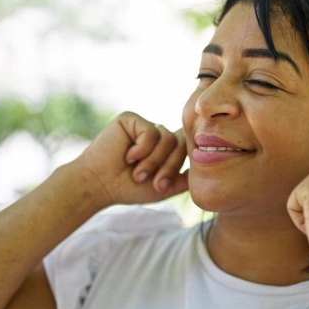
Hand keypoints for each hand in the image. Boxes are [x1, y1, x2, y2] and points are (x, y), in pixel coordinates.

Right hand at [73, 112, 187, 206]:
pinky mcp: (131, 119)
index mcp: (166, 148)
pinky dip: (142, 150)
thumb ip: (186, 178)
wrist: (100, 185)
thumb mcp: (165, 187)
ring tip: (138, 173)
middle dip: (168, 167)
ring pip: (167, 138)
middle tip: (152, 182)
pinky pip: (151, 132)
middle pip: (180, 143)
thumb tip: (208, 166)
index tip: (161, 184)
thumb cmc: (129, 188)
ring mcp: (145, 126)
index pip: (187, 149)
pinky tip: (128, 156)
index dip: (178, 166)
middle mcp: (157, 134)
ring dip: (153, 161)